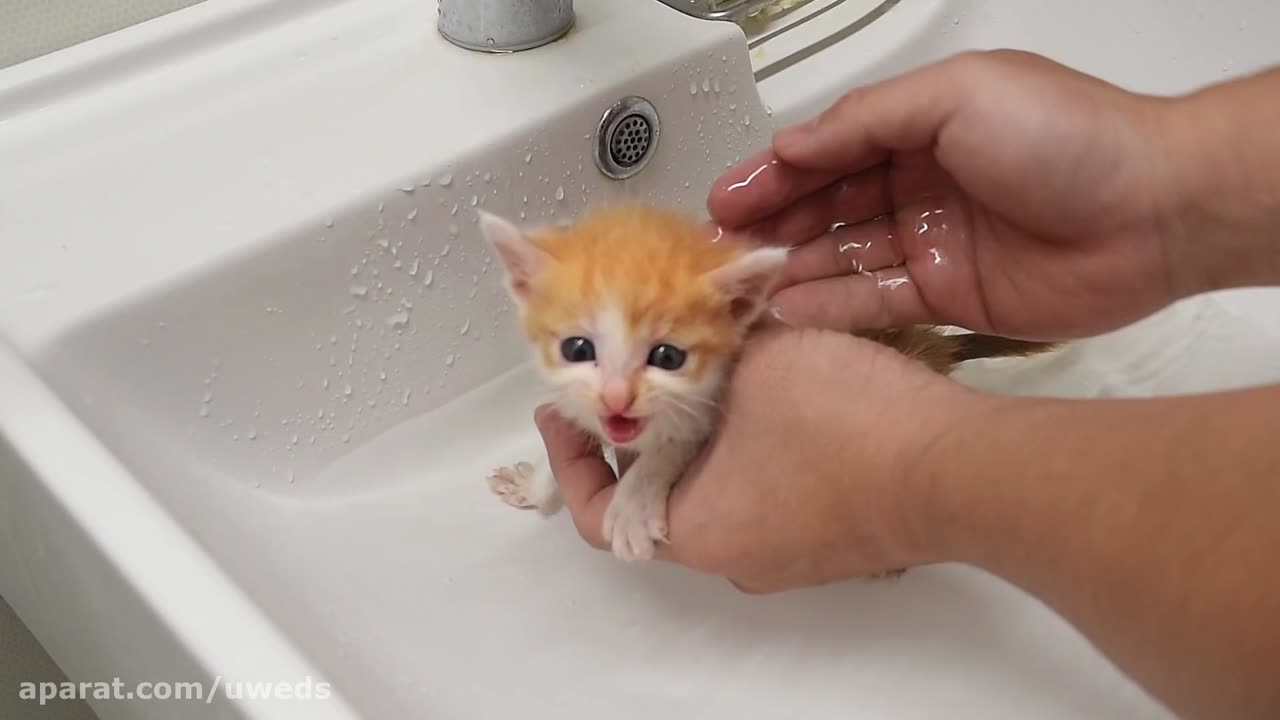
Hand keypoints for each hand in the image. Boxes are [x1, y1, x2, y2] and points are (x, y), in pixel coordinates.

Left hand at [535, 327, 974, 592]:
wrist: (964, 468)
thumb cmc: (848, 426)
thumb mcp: (759, 360)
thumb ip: (715, 344)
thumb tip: (705, 318)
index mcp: (698, 530)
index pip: (597, 514)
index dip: (569, 458)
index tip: (561, 411)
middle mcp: (739, 554)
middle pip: (659, 497)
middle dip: (641, 434)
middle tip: (632, 376)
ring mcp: (792, 550)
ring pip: (719, 489)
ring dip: (700, 436)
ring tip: (699, 369)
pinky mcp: (836, 534)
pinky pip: (768, 491)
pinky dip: (748, 446)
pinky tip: (768, 393)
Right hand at [708, 49, 1195, 340]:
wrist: (1156, 213)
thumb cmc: (1075, 139)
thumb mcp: (958, 96)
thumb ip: (868, 120)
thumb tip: (795, 142)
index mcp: (919, 127)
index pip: (825, 152)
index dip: (771, 175)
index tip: (725, 199)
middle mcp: (920, 184)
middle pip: (825, 208)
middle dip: (770, 227)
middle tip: (722, 250)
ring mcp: (933, 241)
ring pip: (843, 257)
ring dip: (791, 270)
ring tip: (743, 285)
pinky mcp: (950, 297)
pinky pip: (876, 302)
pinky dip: (832, 307)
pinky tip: (790, 311)